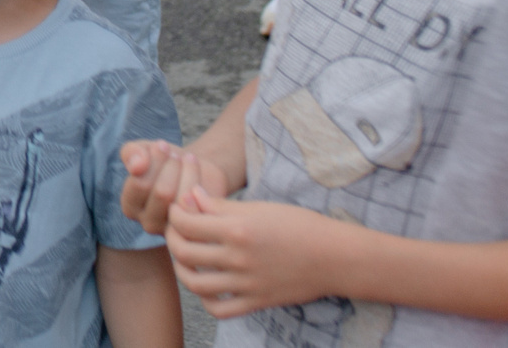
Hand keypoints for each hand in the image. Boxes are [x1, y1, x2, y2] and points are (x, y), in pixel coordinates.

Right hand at [120, 139, 229, 236]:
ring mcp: (175, 230)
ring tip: (190, 159)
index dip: (154, 159)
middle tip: (178, 155)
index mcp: (130, 207)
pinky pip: (200, 204)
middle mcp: (149, 224)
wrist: (197, 169)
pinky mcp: (198, 229)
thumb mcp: (143, 149)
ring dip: (188, 169)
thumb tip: (137, 166)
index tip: (162, 145)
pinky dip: (202, 183)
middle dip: (172, 165)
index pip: (140, 183)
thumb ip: (131, 153)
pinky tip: (200, 174)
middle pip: (162, 192)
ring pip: (182, 198)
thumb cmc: (166, 161)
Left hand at [166, 187, 339, 317]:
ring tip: (185, 259)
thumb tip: (190, 197)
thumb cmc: (299, 225)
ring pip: (196, 284)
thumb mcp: (258, 208)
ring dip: (182, 271)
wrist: (335, 257)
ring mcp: (247, 284)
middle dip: (172, 239)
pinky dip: (206, 300)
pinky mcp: (257, 302)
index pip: (186, 222)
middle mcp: (239, 258)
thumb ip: (220, 206)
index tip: (177, 209)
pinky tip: (207, 286)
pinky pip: (220, 310)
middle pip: (184, 253)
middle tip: (176, 232)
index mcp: (237, 229)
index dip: (174, 214)